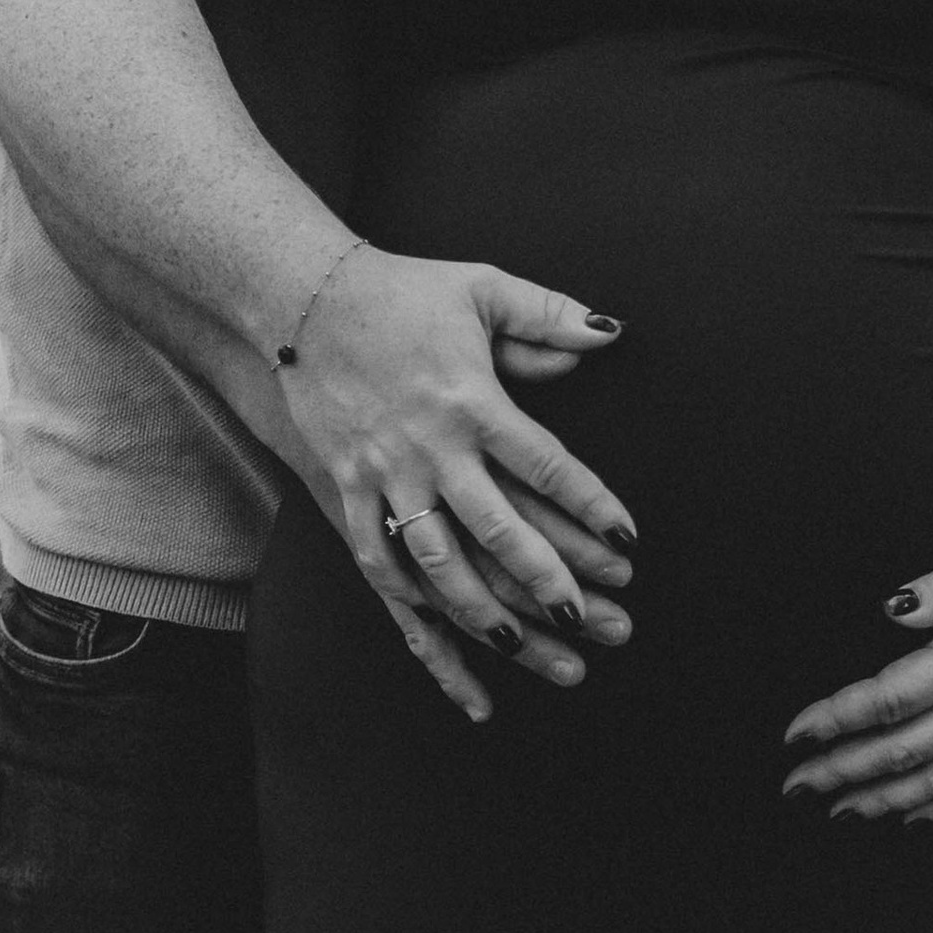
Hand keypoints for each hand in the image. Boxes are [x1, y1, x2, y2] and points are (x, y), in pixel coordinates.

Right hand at [262, 249, 634, 718]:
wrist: (305, 302)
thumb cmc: (403, 295)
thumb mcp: (482, 289)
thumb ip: (549, 314)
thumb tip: (608, 334)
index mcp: (472, 399)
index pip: (544, 464)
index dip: (590, 505)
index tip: (627, 541)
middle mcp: (431, 445)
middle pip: (494, 525)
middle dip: (541, 576)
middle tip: (582, 618)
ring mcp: (385, 472)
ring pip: (434, 558)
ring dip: (476, 606)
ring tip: (517, 644)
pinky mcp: (348, 486)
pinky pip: (376, 558)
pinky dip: (408, 602)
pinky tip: (436, 630)